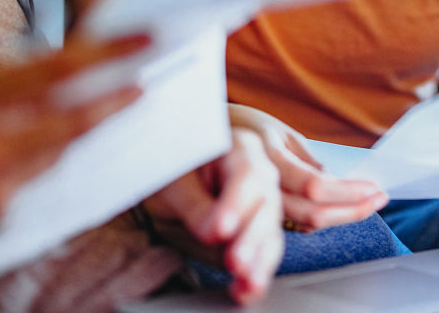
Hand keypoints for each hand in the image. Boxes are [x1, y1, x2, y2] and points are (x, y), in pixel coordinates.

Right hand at [0, 35, 149, 311]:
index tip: (145, 38)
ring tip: (104, 108)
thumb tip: (45, 76)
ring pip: (55, 156)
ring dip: (79, 133)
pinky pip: (28, 190)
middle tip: (145, 79)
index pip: (57, 69)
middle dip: (114, 98)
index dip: (109, 53)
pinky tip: (35, 155)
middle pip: (72, 119)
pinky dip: (36, 169)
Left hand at [144, 129, 282, 304]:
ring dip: (260, 261)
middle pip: (267, 205)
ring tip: (247, 283)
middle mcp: (260, 174)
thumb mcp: (174, 184)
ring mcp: (262, 205)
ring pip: (271, 233)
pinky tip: (245, 291)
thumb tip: (214, 233)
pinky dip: (257, 274)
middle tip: (235, 262)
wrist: (167, 189)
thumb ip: (195, 205)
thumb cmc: (170, 175)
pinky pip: (264, 254)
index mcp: (240, 148)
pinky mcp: (259, 233)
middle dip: (252, 237)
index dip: (237, 203)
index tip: (221, 229)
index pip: (247, 174)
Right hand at [229, 104, 387, 232]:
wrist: (201, 137)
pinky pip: (290, 224)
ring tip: (368, 203)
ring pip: (301, 223)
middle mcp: (260, 182)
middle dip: (351, 210)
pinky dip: (316, 221)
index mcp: (268, 154)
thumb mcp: (278, 133)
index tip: (374, 189)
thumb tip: (333, 181)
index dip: (347, 193)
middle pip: (311, 213)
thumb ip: (305, 160)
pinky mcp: (252, 215)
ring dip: (339, 216)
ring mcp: (254, 202)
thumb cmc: (244, 127)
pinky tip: (335, 211)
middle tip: (379, 199)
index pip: (314, 185)